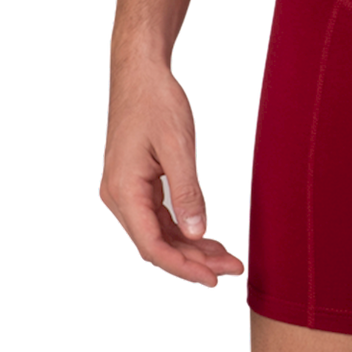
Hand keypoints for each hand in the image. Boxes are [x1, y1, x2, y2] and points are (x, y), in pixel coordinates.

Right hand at [99, 58, 244, 288]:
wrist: (141, 74)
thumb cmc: (157, 102)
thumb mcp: (178, 145)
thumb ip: (186, 191)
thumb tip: (196, 233)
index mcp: (124, 192)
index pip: (152, 245)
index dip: (183, 266)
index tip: (212, 278)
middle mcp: (119, 198)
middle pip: (157, 244)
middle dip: (194, 260)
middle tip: (232, 268)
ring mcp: (126, 192)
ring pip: (160, 233)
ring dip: (191, 247)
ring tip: (226, 258)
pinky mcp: (137, 185)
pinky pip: (159, 217)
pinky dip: (183, 229)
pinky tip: (207, 237)